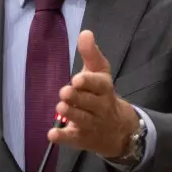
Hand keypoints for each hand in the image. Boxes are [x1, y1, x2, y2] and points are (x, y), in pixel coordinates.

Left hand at [48, 30, 139, 158]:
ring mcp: (92, 124)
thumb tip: (85, 33)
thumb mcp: (100, 72)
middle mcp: (100, 107)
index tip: (77, 79)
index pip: (99, 85)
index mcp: (104, 88)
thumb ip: (91, 53)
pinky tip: (52, 134)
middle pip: (90, 103)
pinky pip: (73, 139)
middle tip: (65, 92)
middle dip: (78, 97)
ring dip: (71, 113)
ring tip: (60, 107)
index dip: (89, 82)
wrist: (119, 129)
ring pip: (83, 120)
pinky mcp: (82, 138)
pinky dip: (63, 137)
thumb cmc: (102, 94)